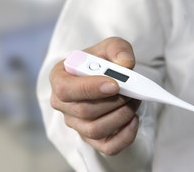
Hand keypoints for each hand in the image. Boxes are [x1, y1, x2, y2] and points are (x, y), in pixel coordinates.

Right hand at [49, 37, 140, 155]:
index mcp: (59, 78)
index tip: (114, 85)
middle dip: (113, 102)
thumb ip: (117, 48)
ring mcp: (75, 123)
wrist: (104, 77)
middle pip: (84, 111)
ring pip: (95, 129)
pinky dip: (124, 136)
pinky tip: (134, 120)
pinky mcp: (90, 137)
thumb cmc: (101, 62)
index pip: (64, 89)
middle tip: (132, 91)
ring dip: (120, 116)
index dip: (89, 89)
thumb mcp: (109, 47)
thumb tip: (125, 64)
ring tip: (135, 101)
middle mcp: (62, 104)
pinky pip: (107, 147)